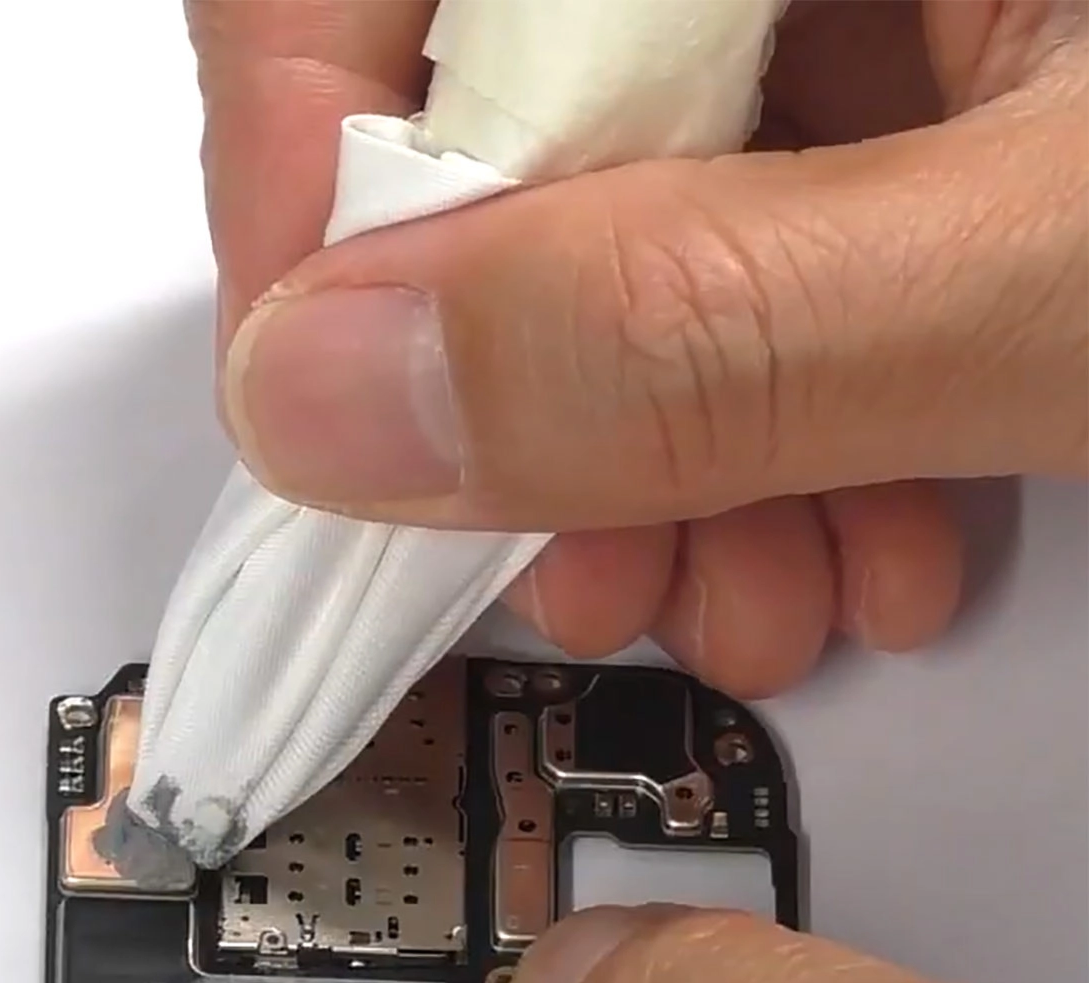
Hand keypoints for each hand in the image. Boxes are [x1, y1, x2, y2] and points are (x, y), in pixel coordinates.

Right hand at [188, 0, 1087, 697]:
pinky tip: (848, 532)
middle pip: (497, 126)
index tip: (324, 408)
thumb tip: (337, 405)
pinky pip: (746, 273)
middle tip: (571, 555)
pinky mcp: (926, 123)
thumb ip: (700, 334)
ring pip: (616, 238)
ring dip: (647, 462)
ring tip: (749, 592)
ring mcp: (877, 21)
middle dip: (519, 394)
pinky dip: (766, 434)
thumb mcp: (1053, 280)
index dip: (301, 170)